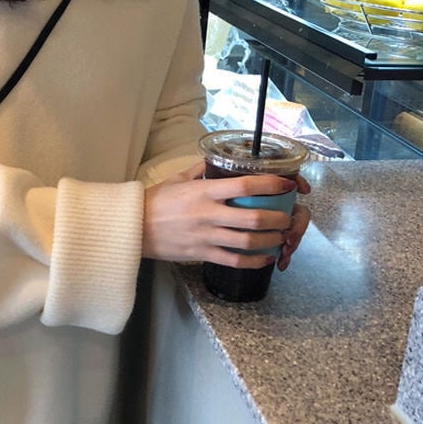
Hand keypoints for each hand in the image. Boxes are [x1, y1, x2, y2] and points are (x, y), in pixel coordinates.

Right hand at [142, 162, 310, 269]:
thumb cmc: (155, 201)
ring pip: (248, 241)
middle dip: (278, 218)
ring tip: (281, 237)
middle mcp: (208, 214)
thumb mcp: (177, 179)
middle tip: (289, 216)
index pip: (245, 186)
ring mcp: (206, 236)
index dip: (271, 185)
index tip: (287, 184)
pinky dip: (253, 261)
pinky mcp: (201, 253)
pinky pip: (233, 260)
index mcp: (204, 191)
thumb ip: (200, 171)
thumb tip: (216, 162)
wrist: (134, 228)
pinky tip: (265, 258)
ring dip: (270, 240)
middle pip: (254, 217)